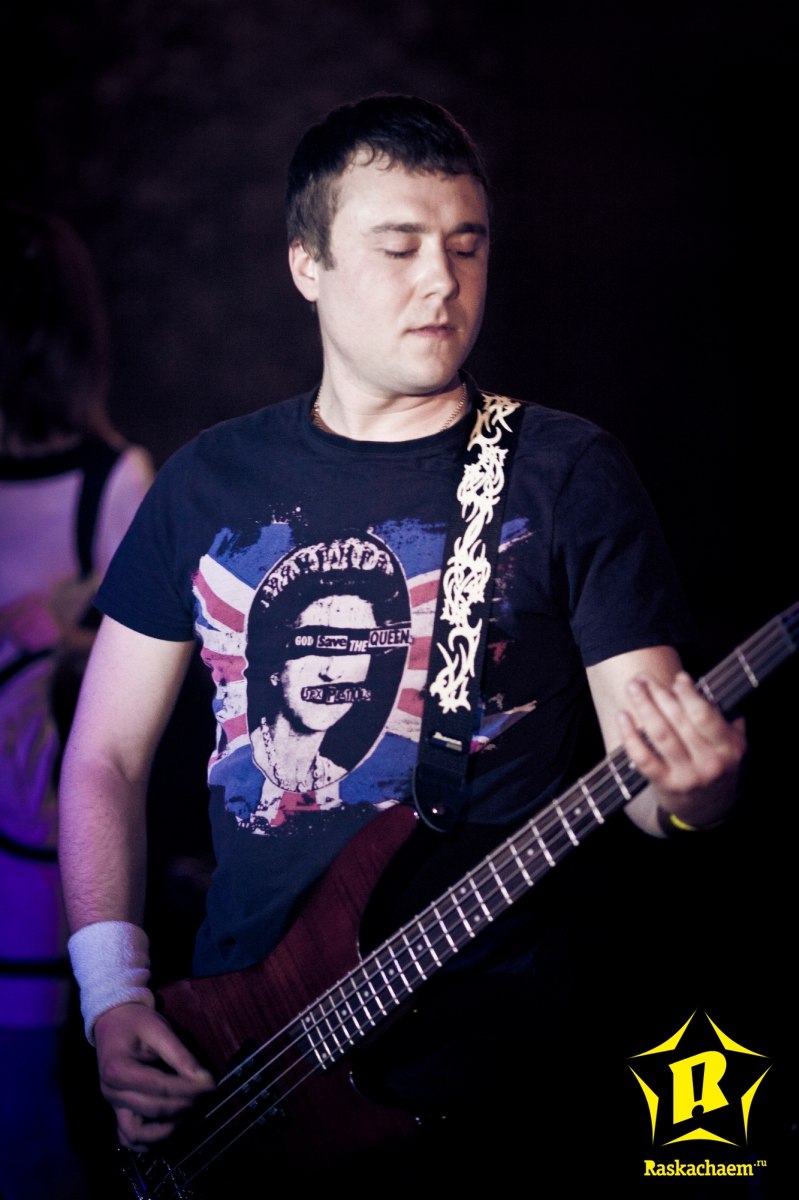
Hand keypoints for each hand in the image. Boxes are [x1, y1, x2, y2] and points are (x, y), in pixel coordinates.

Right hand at [94, 1002, 215, 1149]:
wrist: (113, 1022)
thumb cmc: (137, 1023)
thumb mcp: (160, 1030)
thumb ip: (181, 1056)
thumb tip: (205, 1080)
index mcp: (118, 1070)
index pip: (159, 1088)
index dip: (189, 1089)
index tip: (212, 1085)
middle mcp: (111, 1093)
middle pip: (153, 1110)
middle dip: (184, 1105)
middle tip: (205, 1096)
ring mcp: (112, 1106)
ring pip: (136, 1134)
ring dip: (165, 1130)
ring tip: (188, 1114)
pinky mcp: (117, 1112)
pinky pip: (128, 1138)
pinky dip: (148, 1141)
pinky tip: (169, 1128)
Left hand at [617, 670, 746, 827]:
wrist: (709, 808)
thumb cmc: (716, 765)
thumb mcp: (731, 744)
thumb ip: (721, 717)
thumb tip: (690, 682)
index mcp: (728, 748)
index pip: (704, 715)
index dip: (688, 694)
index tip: (676, 679)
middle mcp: (709, 763)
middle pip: (679, 721)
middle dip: (659, 694)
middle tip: (644, 678)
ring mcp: (687, 776)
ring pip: (661, 734)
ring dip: (644, 707)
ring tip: (633, 688)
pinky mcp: (665, 785)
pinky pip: (643, 757)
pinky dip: (630, 736)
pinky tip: (623, 716)